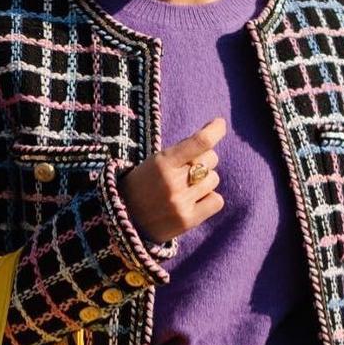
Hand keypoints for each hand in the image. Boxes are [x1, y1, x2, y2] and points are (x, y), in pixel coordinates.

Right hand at [118, 116, 226, 242]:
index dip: (214, 131)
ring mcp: (180, 202)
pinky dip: (209, 199)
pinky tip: (193, 201)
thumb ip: (181, 151)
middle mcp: (172, 182)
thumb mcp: (154, 162)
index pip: (199, 142)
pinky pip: (217, 201)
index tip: (219, 124)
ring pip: (214, 180)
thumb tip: (214, 132)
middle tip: (184, 170)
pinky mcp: (187, 220)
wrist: (123, 220)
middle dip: (202, 161)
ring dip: (204, 181)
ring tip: (185, 188)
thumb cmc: (142, 185)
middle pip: (210, 159)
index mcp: (162, 162)